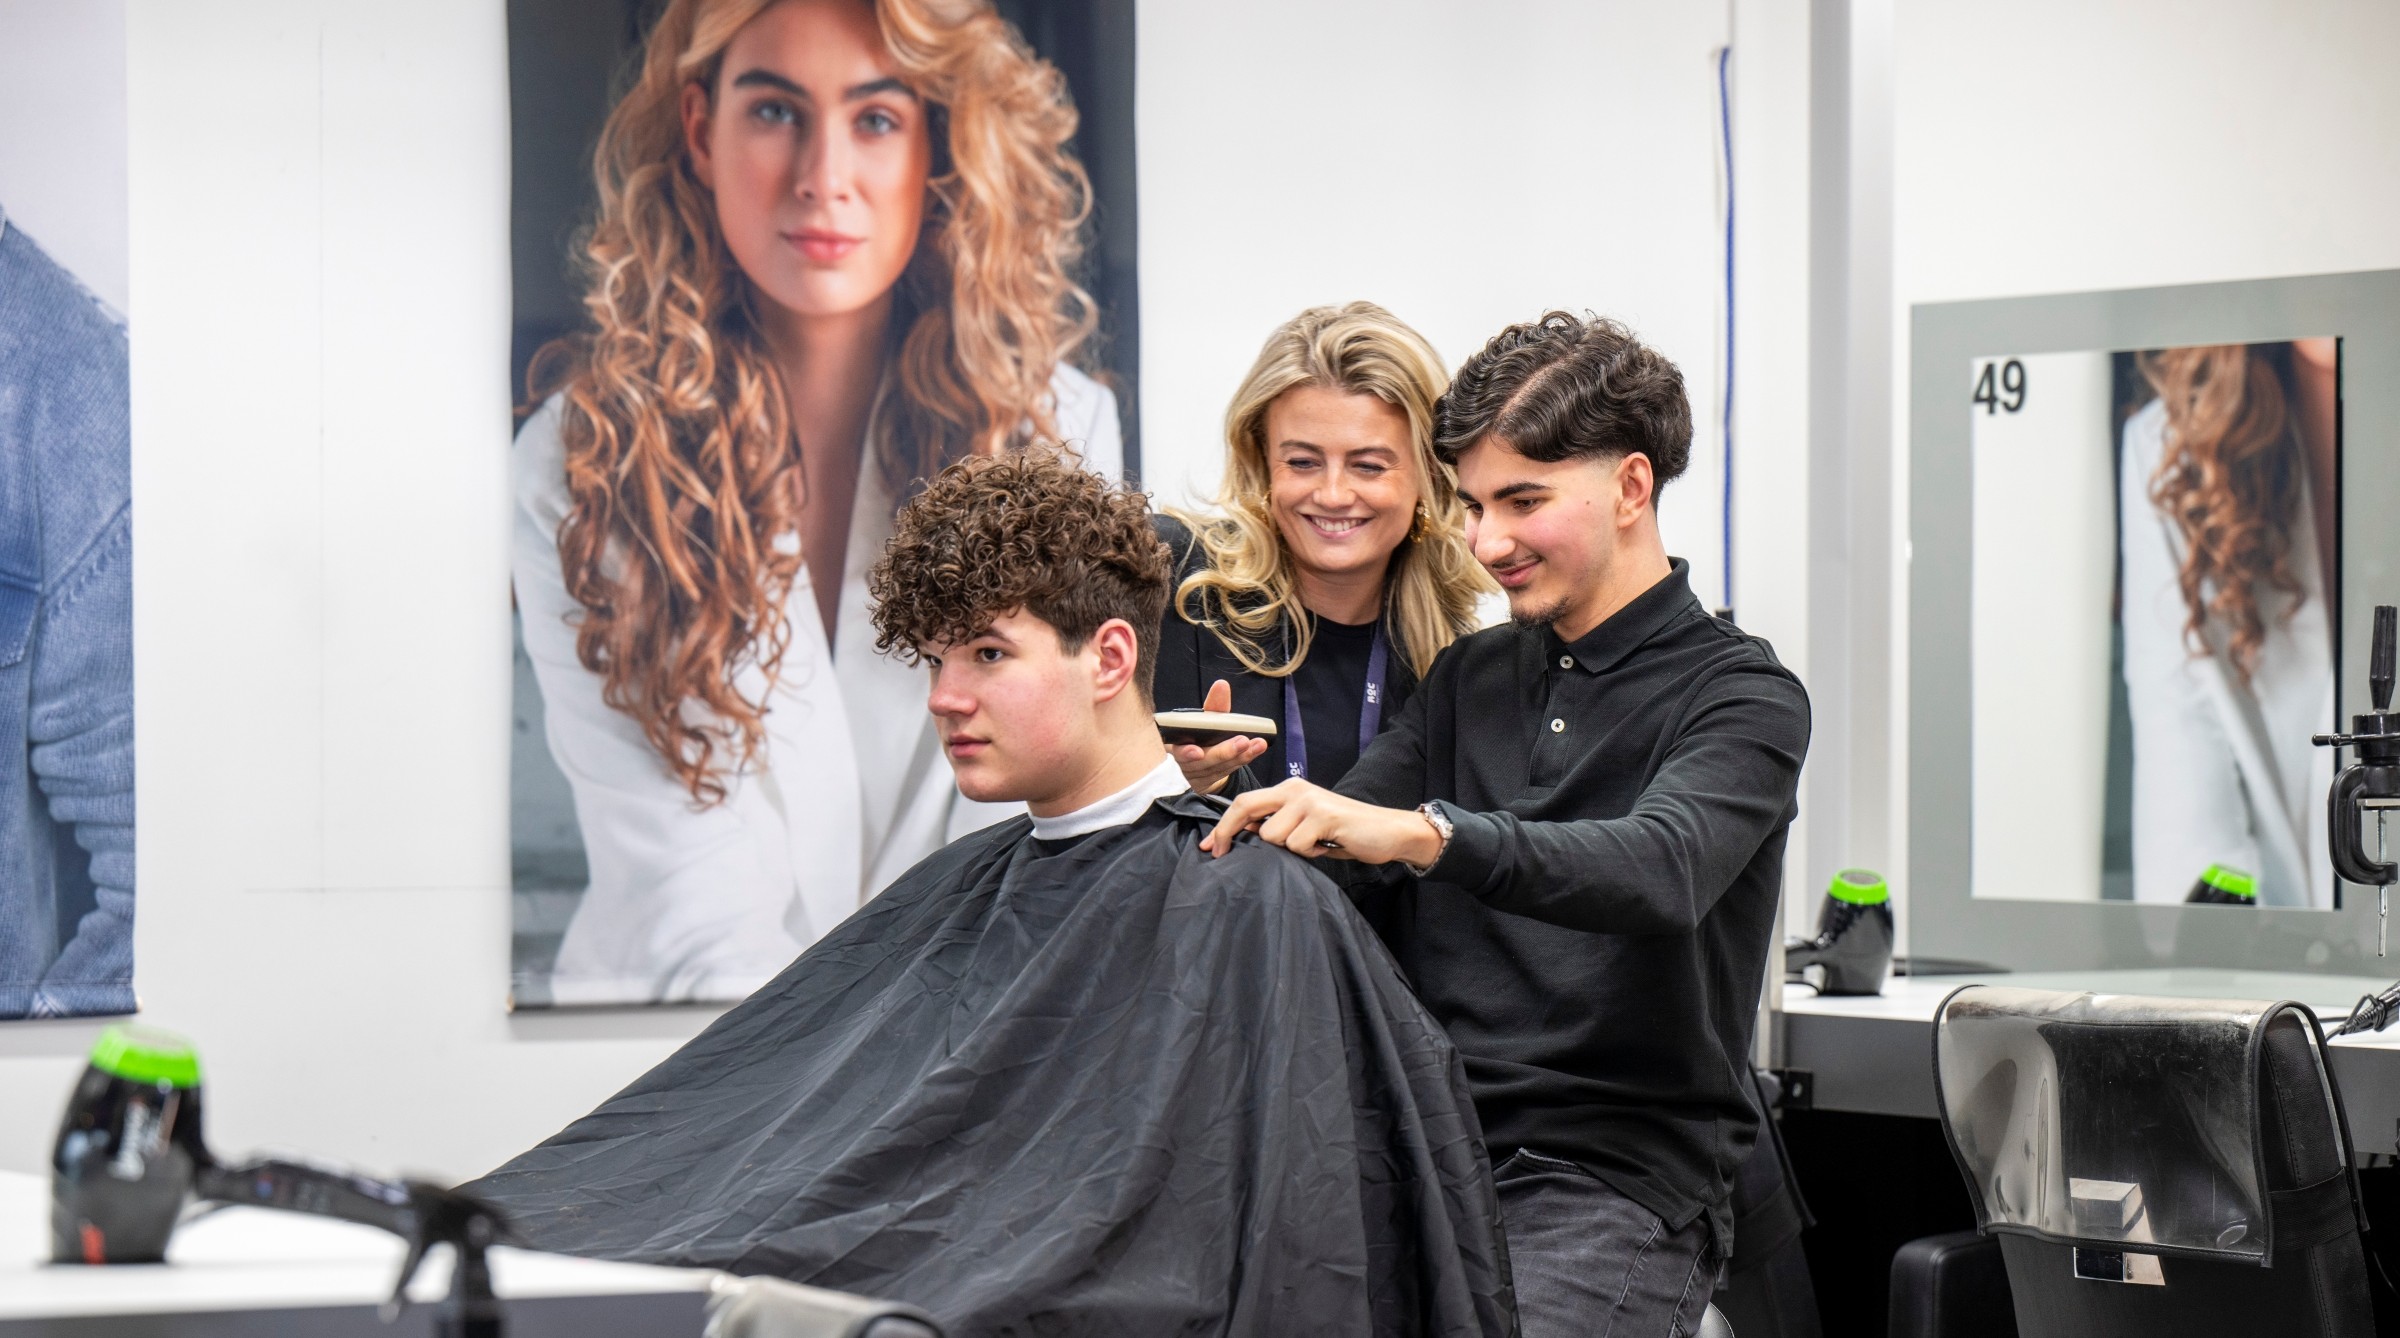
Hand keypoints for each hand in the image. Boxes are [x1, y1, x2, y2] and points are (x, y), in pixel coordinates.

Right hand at [1170, 679, 1268, 794]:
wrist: (1199, 761)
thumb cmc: (1199, 735)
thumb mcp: (1205, 719)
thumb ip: (1214, 705)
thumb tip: (1222, 685)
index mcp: (1172, 744)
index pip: (1175, 751)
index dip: (1185, 753)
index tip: (1197, 751)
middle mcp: (1179, 764)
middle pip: (1200, 763)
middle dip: (1222, 752)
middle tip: (1242, 742)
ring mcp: (1193, 777)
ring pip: (1217, 769)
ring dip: (1239, 756)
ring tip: (1257, 743)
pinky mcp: (1206, 785)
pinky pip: (1226, 773)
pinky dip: (1242, 760)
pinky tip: (1255, 750)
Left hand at [1200, 778, 1444, 866]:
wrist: (1387, 832)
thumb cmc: (1344, 833)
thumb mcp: (1306, 826)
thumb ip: (1279, 826)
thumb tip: (1244, 836)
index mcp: (1289, 790)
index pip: (1245, 802)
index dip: (1222, 825)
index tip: (1209, 848)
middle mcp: (1295, 789)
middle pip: (1246, 807)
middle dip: (1227, 833)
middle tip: (1220, 854)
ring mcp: (1309, 801)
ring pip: (1272, 835)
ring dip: (1290, 850)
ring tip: (1314, 846)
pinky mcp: (1324, 815)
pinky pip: (1296, 845)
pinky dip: (1310, 854)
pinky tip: (1327, 846)